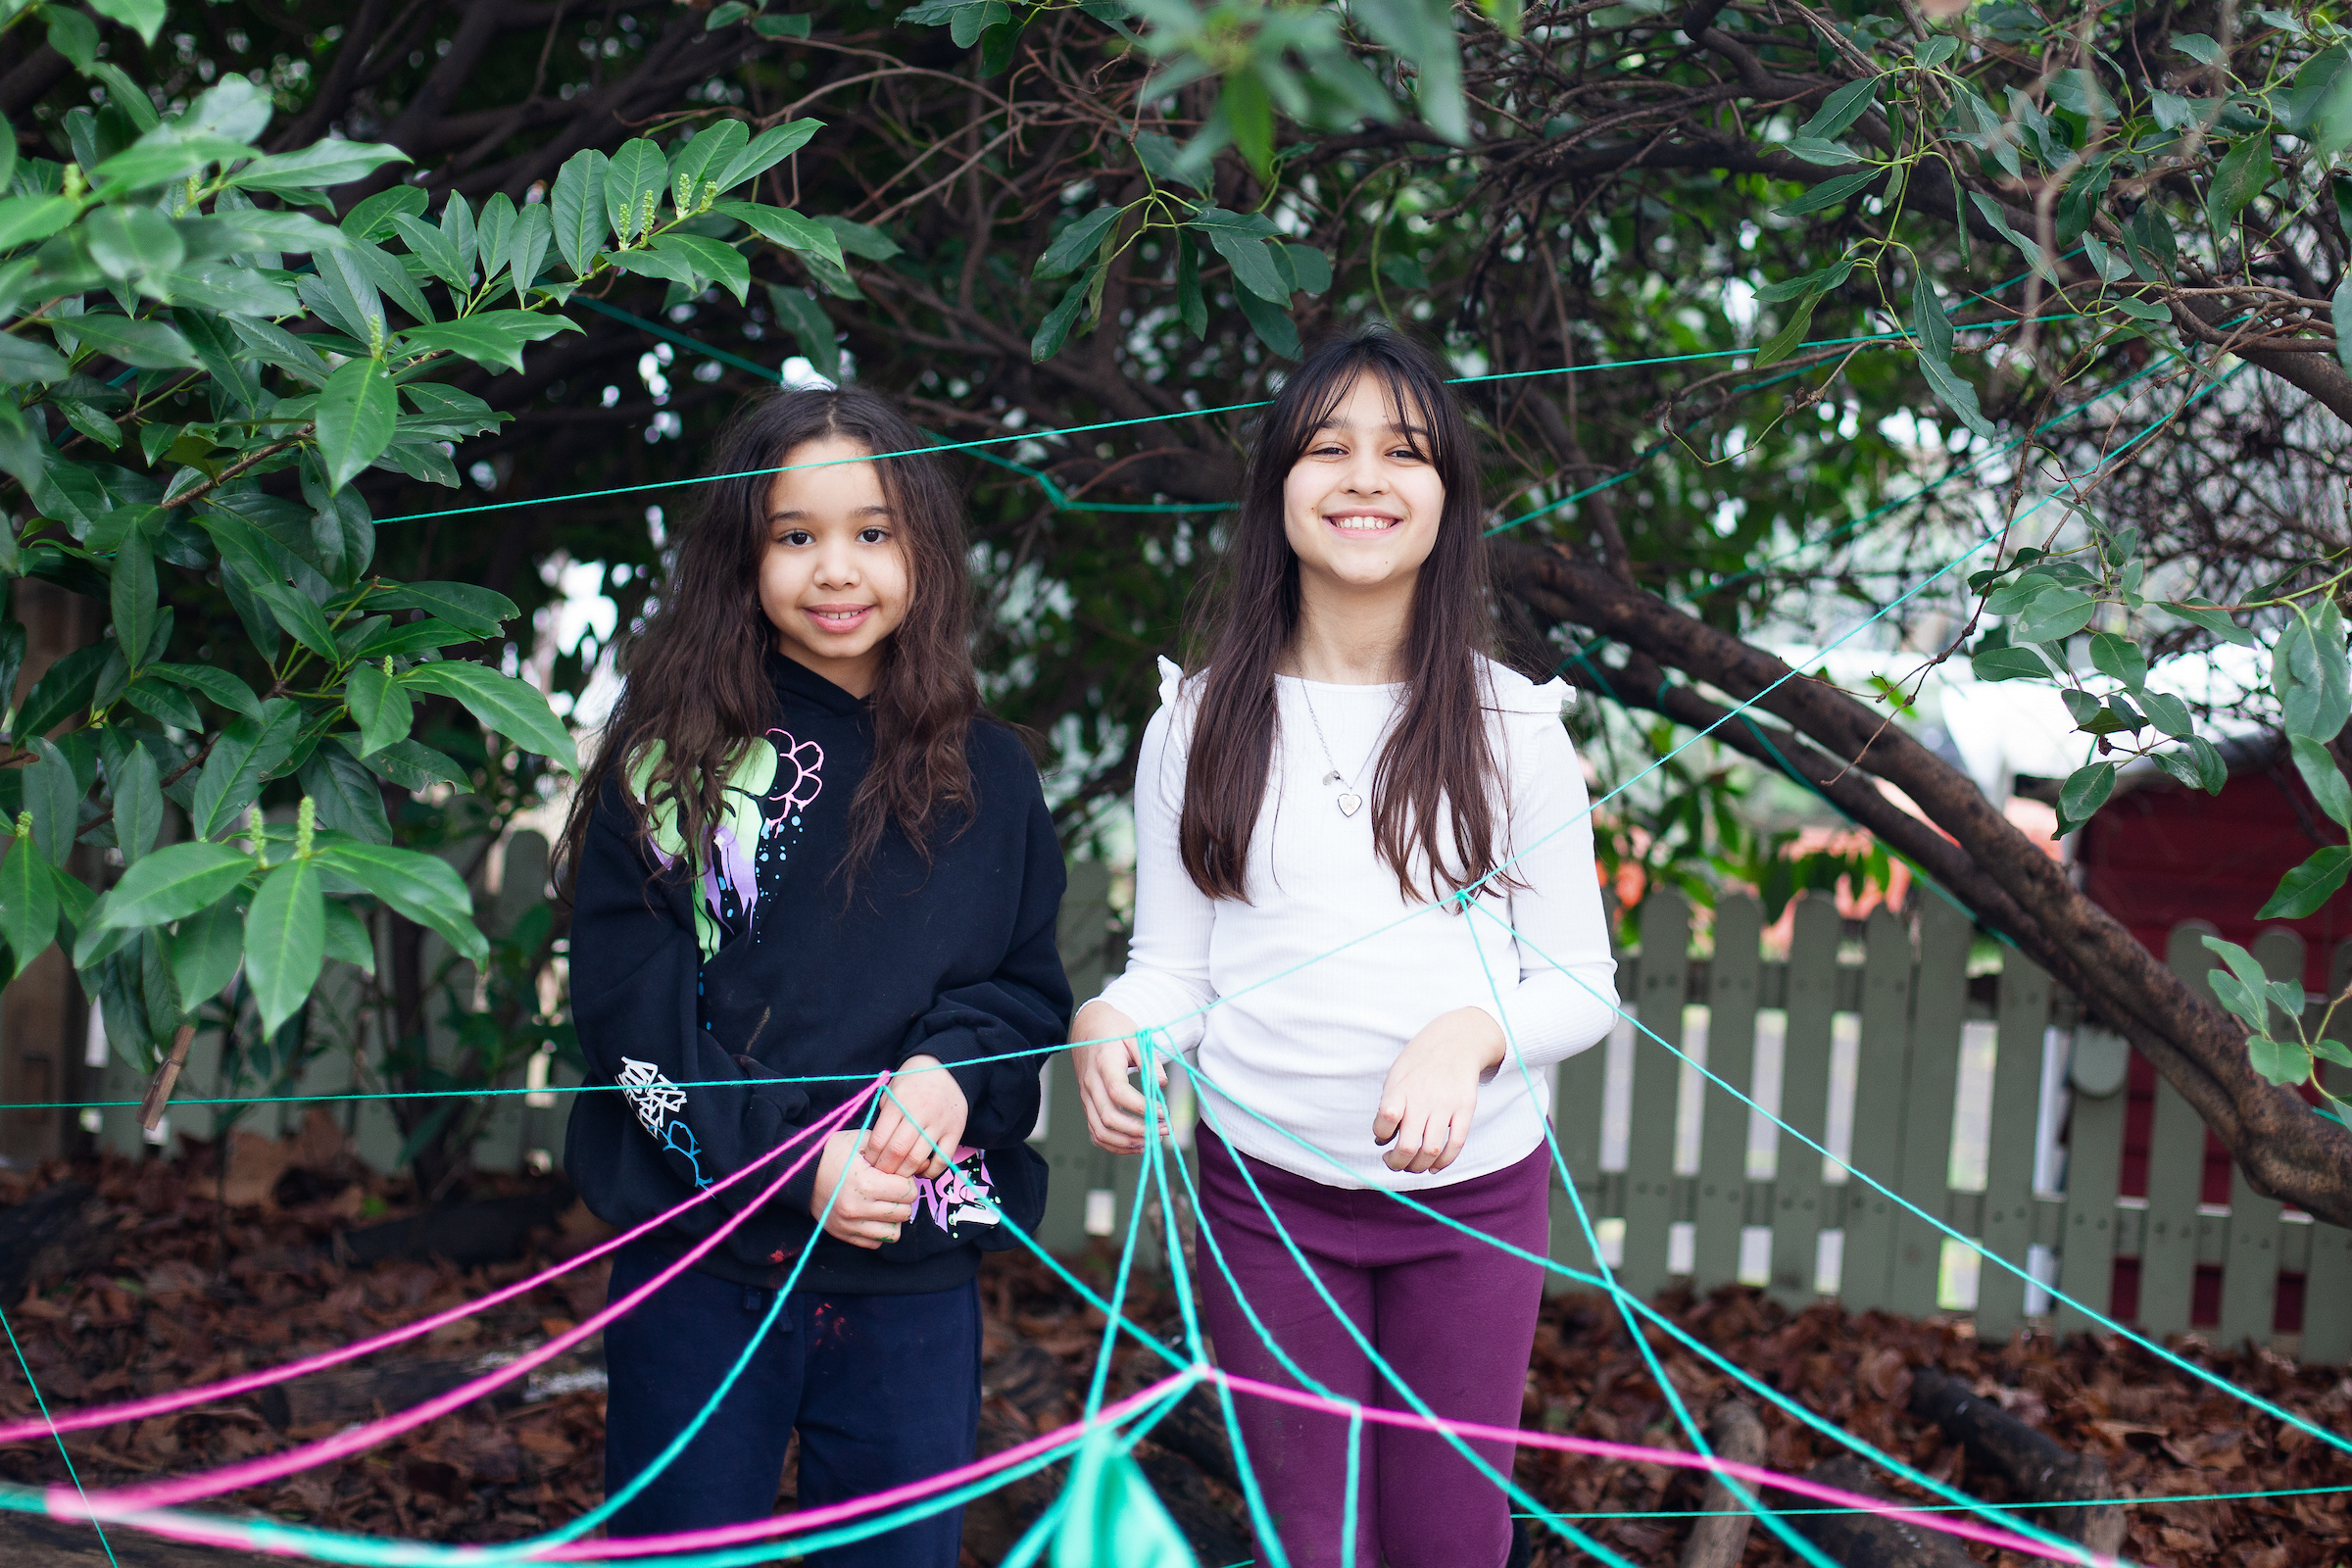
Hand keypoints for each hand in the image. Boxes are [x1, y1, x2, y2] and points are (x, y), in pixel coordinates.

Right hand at [810, 1131, 918, 1248]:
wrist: (800, 1174)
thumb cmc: (833, 1153)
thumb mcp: (860, 1141)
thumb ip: (890, 1148)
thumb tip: (922, 1162)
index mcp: (865, 1183)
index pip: (908, 1192)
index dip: (907, 1181)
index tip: (896, 1176)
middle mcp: (857, 1208)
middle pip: (904, 1212)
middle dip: (903, 1200)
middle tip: (892, 1189)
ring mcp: (849, 1225)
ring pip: (893, 1233)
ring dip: (893, 1218)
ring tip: (884, 1204)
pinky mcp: (843, 1235)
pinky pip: (875, 1243)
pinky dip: (879, 1231)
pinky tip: (872, 1215)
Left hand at [867, 1054, 967, 1177]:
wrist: (946, 1069)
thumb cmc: (912, 1082)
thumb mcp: (891, 1090)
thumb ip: (883, 1116)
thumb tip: (874, 1147)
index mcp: (899, 1103)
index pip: (879, 1139)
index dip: (871, 1156)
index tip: (869, 1162)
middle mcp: (919, 1113)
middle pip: (897, 1151)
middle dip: (885, 1168)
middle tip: (881, 1173)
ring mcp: (939, 1123)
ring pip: (918, 1158)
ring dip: (905, 1172)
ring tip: (898, 1174)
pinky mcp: (955, 1131)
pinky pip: (943, 1159)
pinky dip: (930, 1172)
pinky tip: (920, 1171)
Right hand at [1071, 1000, 1163, 1154]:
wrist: (1088, 1026)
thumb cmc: (1114, 1029)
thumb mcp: (1136, 1036)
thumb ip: (1149, 1061)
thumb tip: (1162, 1085)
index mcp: (1104, 1063)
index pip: (1119, 1092)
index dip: (1142, 1107)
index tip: (1164, 1111)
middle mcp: (1091, 1083)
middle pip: (1109, 1117)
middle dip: (1139, 1129)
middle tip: (1164, 1129)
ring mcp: (1086, 1096)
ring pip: (1100, 1131)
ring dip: (1126, 1142)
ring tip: (1151, 1141)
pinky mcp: (1087, 1104)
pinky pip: (1095, 1132)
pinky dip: (1114, 1144)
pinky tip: (1135, 1144)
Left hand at [1372, 1008, 1506, 1173]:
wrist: (1456, 1040)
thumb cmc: (1420, 1061)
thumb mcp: (1396, 1075)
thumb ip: (1389, 1105)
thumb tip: (1382, 1139)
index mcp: (1400, 1088)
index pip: (1385, 1121)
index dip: (1380, 1134)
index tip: (1383, 1135)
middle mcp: (1423, 1098)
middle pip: (1408, 1146)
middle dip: (1397, 1163)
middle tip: (1394, 1162)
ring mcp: (1446, 1105)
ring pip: (1432, 1150)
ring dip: (1419, 1166)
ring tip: (1412, 1165)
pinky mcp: (1465, 1109)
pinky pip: (1456, 1144)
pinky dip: (1444, 1161)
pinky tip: (1434, 1165)